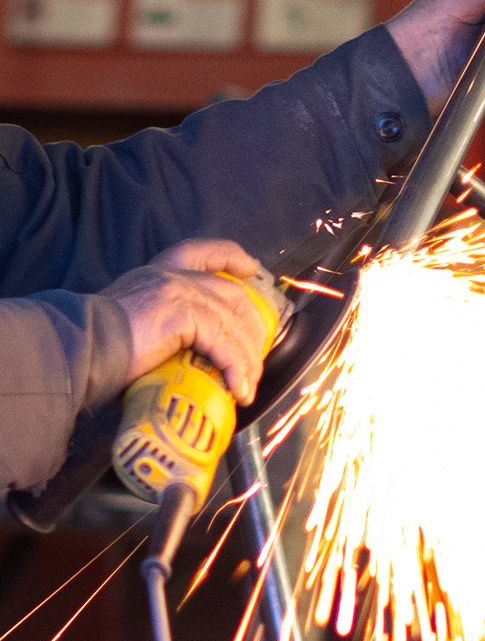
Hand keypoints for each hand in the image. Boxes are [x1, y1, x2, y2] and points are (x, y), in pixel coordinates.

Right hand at [104, 241, 270, 404]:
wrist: (73, 352)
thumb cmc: (94, 350)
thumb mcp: (135, 326)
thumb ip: (165, 327)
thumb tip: (192, 357)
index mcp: (157, 275)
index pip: (201, 252)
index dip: (231, 256)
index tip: (250, 268)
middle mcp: (170, 276)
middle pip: (233, 294)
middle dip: (252, 329)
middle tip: (254, 363)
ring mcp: (178, 290)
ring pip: (234, 323)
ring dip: (247, 360)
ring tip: (246, 387)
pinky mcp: (183, 312)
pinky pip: (225, 342)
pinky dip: (236, 368)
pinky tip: (237, 389)